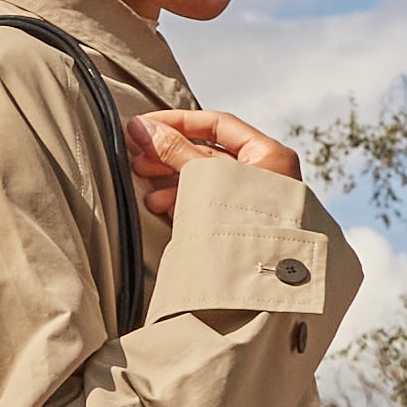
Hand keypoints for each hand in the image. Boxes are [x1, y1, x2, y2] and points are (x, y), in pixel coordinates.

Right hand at [125, 104, 301, 218]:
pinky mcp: (238, 224)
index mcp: (268, 155)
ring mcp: (252, 201)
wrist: (259, 284)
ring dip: (171, 181)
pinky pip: (208, 203)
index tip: (145, 126)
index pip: (218, 125)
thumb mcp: (205, 179)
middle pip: (209, 152)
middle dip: (169, 155)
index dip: (178, 122)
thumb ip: (174, 151)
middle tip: (137, 160)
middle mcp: (265, 174)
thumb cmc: (241, 225)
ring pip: (205, 180)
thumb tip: (140, 127)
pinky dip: (184, 201)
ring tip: (146, 192)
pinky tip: (162, 207)